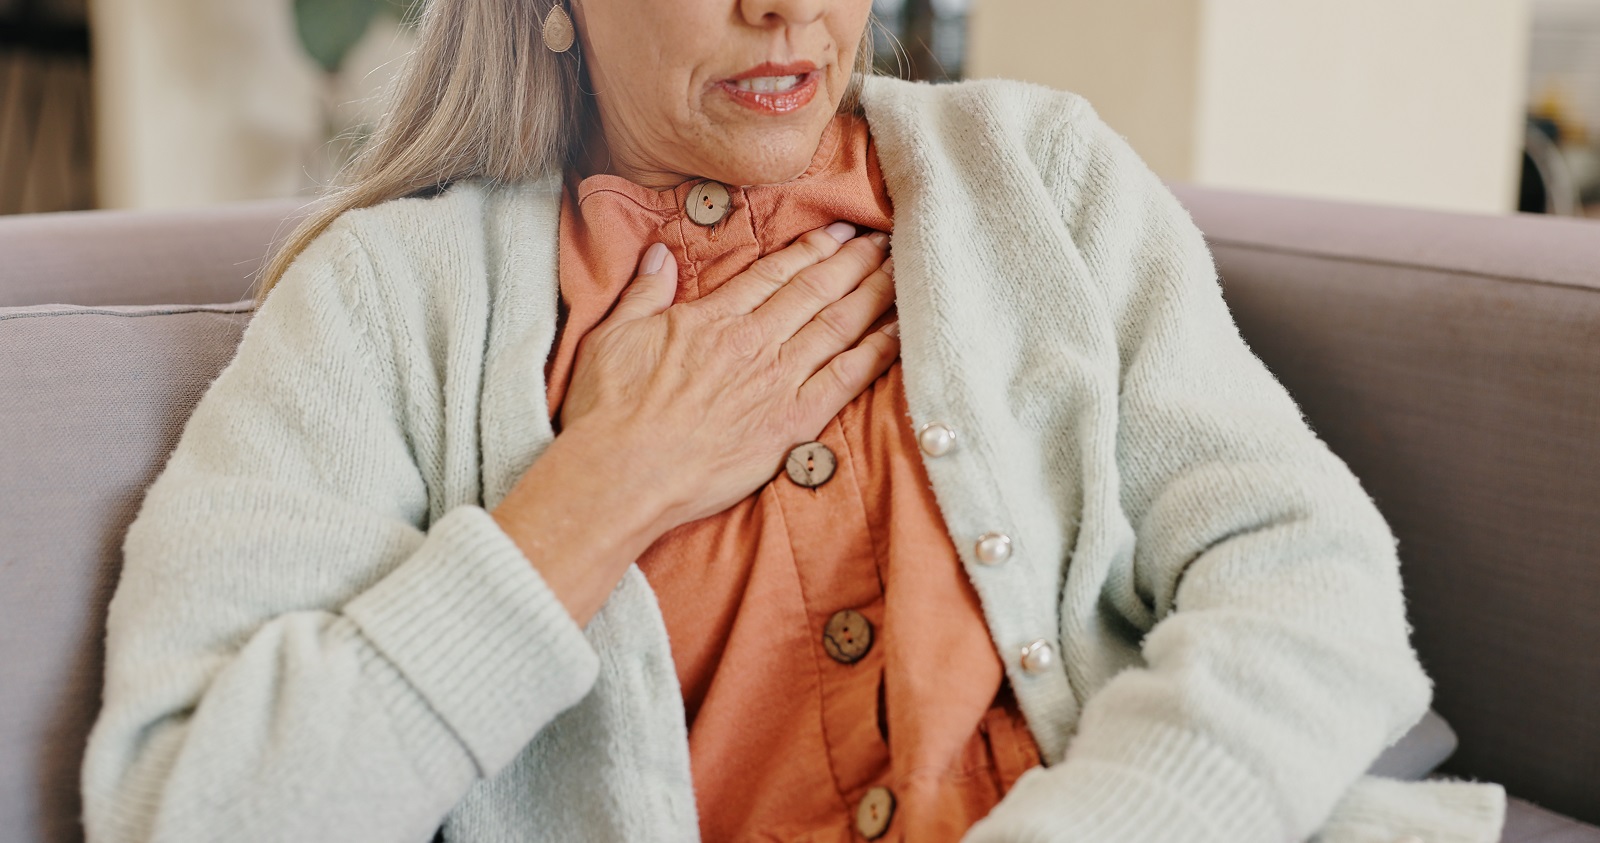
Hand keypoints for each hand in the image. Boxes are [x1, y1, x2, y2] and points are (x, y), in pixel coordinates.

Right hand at [560, 221, 898, 531]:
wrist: (622, 473)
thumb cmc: (609, 411)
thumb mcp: (613, 336)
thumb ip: (644, 292)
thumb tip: (659, 255)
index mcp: (713, 318)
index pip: (775, 273)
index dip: (812, 249)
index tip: (839, 232)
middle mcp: (754, 343)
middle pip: (816, 291)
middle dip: (854, 262)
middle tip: (883, 242)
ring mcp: (777, 383)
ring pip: (839, 326)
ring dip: (873, 295)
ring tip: (899, 272)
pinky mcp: (791, 425)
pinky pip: (847, 379)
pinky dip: (877, 352)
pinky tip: (899, 333)